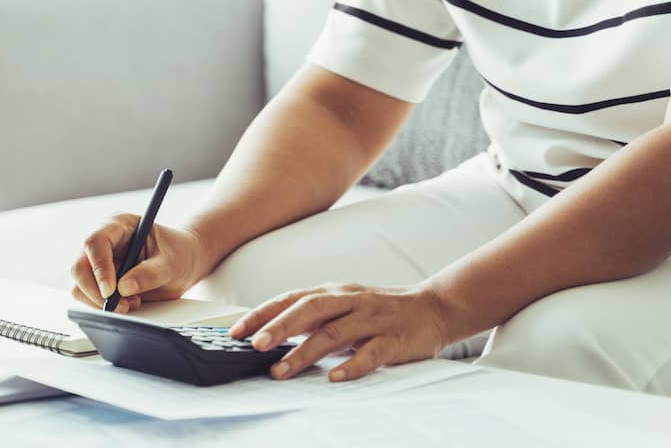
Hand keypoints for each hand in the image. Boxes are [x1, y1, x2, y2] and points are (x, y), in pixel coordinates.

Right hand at [70, 213, 208, 312]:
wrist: (184, 262)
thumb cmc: (178, 253)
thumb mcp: (171, 263)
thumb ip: (149, 273)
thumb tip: (123, 287)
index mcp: (118, 225)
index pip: (95, 242)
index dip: (99, 267)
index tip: (111, 291)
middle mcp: (103, 241)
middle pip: (79, 266)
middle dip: (96, 291)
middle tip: (119, 306)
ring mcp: (98, 261)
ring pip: (79, 285)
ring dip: (100, 301)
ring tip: (130, 303)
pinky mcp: (98, 280)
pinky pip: (87, 296)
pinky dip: (104, 306)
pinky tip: (127, 303)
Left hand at [229, 283, 450, 380]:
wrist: (434, 307)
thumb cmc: (379, 310)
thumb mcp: (342, 307)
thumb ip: (311, 319)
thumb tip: (269, 334)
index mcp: (332, 293)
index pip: (290, 299)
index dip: (262, 313)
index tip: (236, 331)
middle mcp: (349, 301)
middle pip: (309, 310)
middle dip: (279, 327)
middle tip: (255, 345)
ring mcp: (372, 319)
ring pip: (334, 333)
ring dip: (304, 352)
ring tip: (281, 371)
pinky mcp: (393, 339)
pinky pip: (371, 353)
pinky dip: (352, 365)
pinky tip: (335, 378)